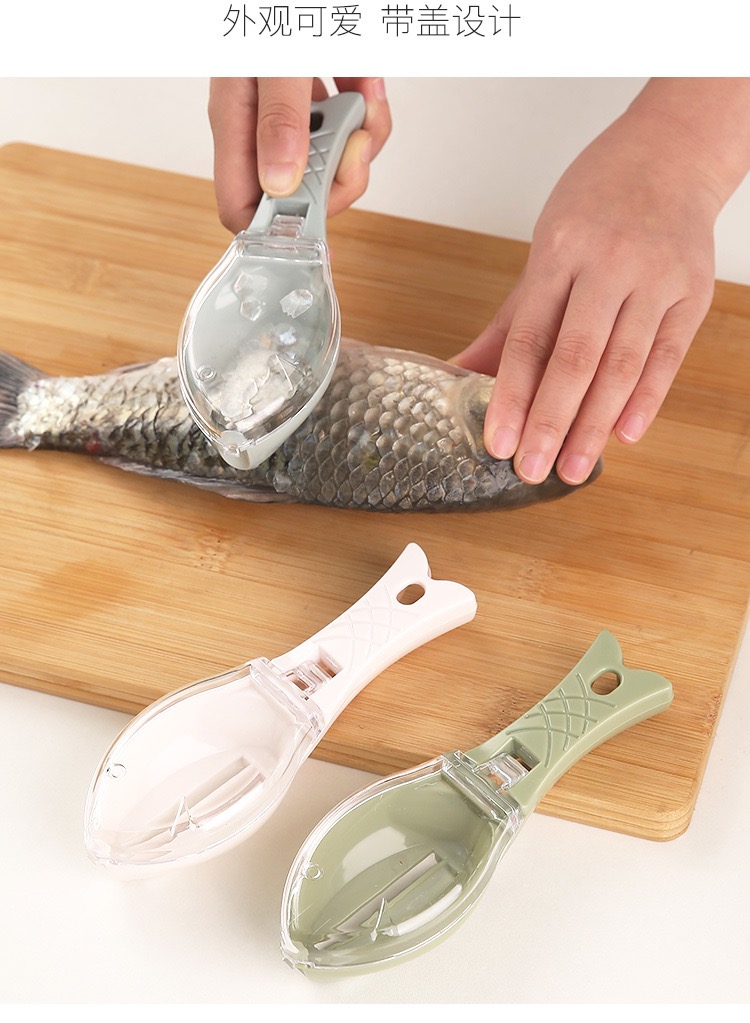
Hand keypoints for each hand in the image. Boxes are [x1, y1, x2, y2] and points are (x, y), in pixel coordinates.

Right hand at [208, 77, 390, 233]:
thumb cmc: (272, 11)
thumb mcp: (274, 63)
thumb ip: (279, 118)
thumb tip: (280, 182)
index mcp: (236, 124)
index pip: (242, 209)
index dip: (279, 232)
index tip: (319, 234)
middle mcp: (260, 127)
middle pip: (301, 194)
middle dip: (340, 175)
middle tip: (354, 140)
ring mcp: (290, 115)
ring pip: (332, 164)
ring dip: (361, 137)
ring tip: (364, 96)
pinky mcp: (317, 98)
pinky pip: (350, 129)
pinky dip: (367, 111)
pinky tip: (364, 81)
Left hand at [455, 79, 749, 485]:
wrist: (672, 153)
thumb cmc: (597, 203)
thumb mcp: (545, 250)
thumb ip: (511, 320)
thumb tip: (460, 371)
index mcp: (559, 252)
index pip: (529, 339)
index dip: (511, 396)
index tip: (499, 442)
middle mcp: (608, 264)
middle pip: (574, 358)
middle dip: (550, 422)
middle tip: (532, 470)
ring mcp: (656, 279)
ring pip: (621, 365)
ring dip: (594, 425)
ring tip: (574, 469)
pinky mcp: (692, 293)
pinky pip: (667, 357)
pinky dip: (646, 400)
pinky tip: (625, 435)